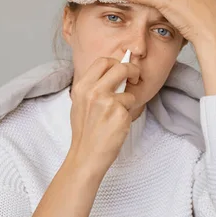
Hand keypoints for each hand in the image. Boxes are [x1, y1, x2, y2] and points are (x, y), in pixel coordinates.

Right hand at [68, 57, 140, 174]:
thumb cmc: (84, 132)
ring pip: (129, 91)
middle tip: (135, 77)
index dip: (115, 63)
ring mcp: (108, 102)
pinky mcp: (120, 114)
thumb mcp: (80, 103)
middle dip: (132, 70)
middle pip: (120, 67)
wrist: (86, 154)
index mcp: (82, 87)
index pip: (103, 61)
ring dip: (128, 101)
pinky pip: (131, 107)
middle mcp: (94, 91)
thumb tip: (112, 73)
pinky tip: (116, 125)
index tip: (121, 69)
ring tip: (117, 115)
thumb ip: (94, 87)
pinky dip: (127, 115)